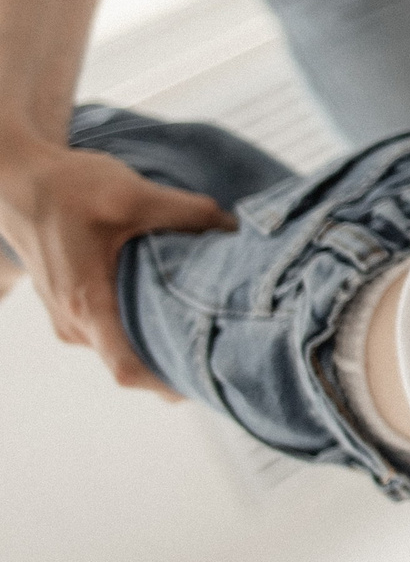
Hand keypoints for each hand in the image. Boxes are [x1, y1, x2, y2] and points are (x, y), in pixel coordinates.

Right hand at [0, 135, 228, 396]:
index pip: (127, 368)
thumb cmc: (67, 187)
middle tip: (230, 348)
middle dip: (178, 359)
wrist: (20, 180)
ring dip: (162, 340)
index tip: (210, 377)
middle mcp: (74, 322)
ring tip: (211, 326)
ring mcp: (70, 318)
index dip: (169, 381)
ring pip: (124, 346)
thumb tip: (236, 229)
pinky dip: (145, 323)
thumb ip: (188, 213)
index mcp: (85, 303)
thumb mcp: (133, 193)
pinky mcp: (74, 305)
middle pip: (133, 361)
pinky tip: (178, 306)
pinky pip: (114, 328)